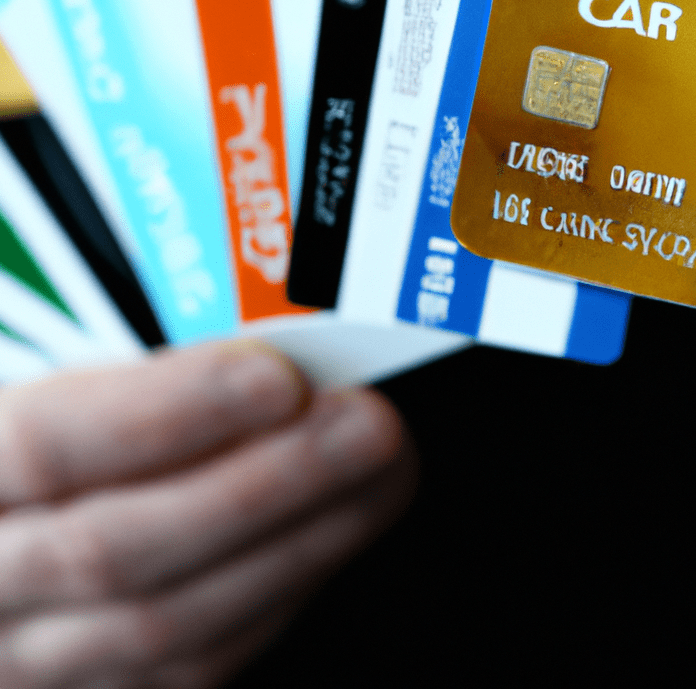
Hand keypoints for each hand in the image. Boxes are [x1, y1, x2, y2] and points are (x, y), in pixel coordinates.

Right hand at [0, 340, 416, 688]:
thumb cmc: (49, 425)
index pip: (44, 446)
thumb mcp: (52, 352)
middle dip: (269, 484)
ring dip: (299, 545)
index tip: (278, 376)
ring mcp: (24, 654)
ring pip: (166, 628)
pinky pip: (188, 670)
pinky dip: (277, 596)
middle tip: (370, 423)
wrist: (13, 530)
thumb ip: (118, 346)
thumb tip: (253, 319)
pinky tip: (329, 534)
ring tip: (382, 473)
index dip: (167, 411)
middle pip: (118, 551)